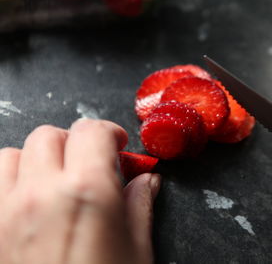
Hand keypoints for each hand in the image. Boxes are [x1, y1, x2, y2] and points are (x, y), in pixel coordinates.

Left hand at [0, 119, 160, 263]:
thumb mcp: (137, 253)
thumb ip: (140, 207)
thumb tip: (146, 181)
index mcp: (88, 194)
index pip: (92, 131)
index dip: (109, 133)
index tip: (117, 146)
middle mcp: (41, 195)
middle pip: (51, 135)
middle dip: (75, 143)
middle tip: (91, 165)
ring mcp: (5, 213)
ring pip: (14, 154)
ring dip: (37, 160)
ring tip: (56, 182)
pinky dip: (9, 182)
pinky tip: (28, 202)